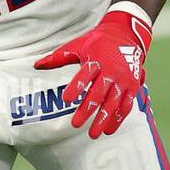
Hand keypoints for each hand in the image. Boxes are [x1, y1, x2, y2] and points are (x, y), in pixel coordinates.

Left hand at [34, 7, 151, 138]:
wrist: (125, 35)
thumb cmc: (97, 42)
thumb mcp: (78, 46)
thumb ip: (58, 58)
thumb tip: (37, 65)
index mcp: (95, 60)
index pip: (84, 75)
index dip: (76, 87)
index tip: (66, 99)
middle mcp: (110, 71)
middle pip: (98, 93)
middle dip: (87, 110)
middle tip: (75, 125)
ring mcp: (123, 80)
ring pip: (113, 103)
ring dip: (103, 120)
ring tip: (93, 135)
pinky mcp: (132, 86)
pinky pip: (126, 105)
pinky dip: (118, 119)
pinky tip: (109, 131)